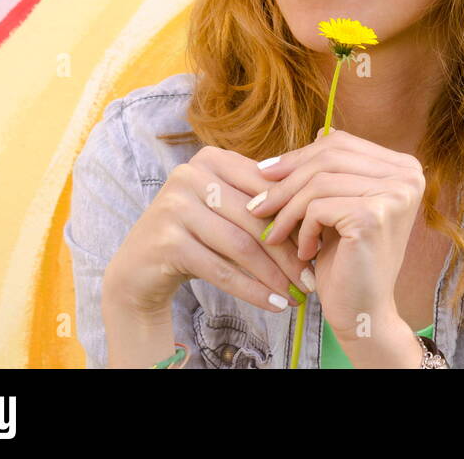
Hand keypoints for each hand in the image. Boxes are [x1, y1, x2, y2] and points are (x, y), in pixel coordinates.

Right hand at [104, 145, 309, 315]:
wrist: (141, 267)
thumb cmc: (197, 235)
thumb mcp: (229, 209)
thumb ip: (265, 200)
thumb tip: (322, 205)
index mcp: (213, 159)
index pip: (267, 189)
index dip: (297, 218)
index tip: (322, 245)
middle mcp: (190, 174)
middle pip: (256, 218)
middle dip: (289, 252)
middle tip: (312, 278)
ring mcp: (175, 205)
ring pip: (241, 245)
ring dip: (274, 275)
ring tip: (297, 295)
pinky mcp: (167, 239)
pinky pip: (222, 269)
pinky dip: (252, 290)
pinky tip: (274, 305)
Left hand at [249, 127, 424, 337]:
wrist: (363, 310)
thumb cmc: (348, 258)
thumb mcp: (341, 204)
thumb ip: (336, 169)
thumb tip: (318, 129)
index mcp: (404, 166)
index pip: (341, 143)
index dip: (299, 156)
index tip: (264, 173)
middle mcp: (409, 175)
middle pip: (328, 157)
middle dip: (286, 180)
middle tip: (258, 205)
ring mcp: (395, 194)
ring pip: (319, 182)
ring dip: (288, 209)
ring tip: (275, 233)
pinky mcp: (375, 216)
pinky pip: (318, 207)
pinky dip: (302, 229)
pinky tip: (304, 252)